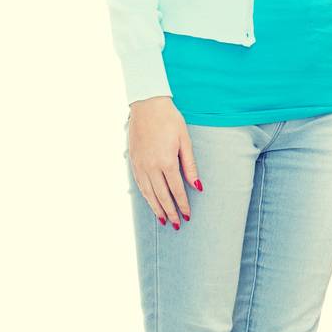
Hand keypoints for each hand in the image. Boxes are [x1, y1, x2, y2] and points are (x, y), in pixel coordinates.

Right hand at [128, 96, 199, 229]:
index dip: (183, 205)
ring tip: (163, 220)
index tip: (188, 216)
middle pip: (161, 196)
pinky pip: (139, 185)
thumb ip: (190, 166)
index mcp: (166, 162)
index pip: (176, 190)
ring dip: (156, 208)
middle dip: (170, 212)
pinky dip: (146, 196)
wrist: (147, 106)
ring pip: (148, 193)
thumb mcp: (185, 141)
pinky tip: (151, 203)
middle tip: (176, 224)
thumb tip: (198, 186)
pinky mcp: (133, 162)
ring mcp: (140, 165)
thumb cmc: (170, 121)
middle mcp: (151, 167)